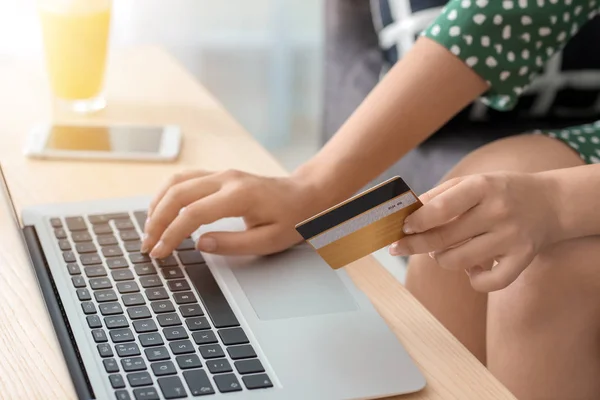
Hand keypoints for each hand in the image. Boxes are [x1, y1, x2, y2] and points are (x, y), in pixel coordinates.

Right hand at [141, 169, 329, 258]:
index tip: (160, 252)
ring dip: (158, 204)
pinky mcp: (221, 175)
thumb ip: (234, 244)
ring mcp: (222, 174)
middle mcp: (227, 179)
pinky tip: (162, 210)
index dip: (171, 234)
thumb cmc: (293, 218)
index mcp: (239, 196)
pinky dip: (168, 194)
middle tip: (148, 245)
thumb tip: (200, 244)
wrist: (307, 194)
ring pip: (177, 182)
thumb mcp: (270, 240)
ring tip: (149, 229)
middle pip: (178, 194)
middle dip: (157, 220)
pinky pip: (186, 179)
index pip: (193, 213)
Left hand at [389, 172, 562, 291]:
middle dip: (415, 245)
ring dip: (441, 259)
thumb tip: (405, 215)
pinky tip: (472, 267)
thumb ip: (438, 197)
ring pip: (458, 262)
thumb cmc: (500, 192)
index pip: (441, 208)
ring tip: (445, 249)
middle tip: (400, 247)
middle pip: (443, 239)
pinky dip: (472, 280)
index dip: (417, 221)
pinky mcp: (523, 259)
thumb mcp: (471, 183)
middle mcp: (498, 211)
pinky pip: (487, 283)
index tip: (401, 228)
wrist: (551, 203)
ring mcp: (512, 238)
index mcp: (482, 186)